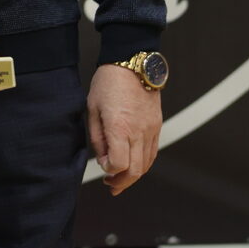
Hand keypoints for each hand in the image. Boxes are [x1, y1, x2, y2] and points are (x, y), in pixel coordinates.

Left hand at [86, 63, 161, 194]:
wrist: (132, 62)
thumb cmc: (109, 82)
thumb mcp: (92, 108)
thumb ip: (97, 137)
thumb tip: (103, 158)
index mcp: (119, 127)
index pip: (119, 164)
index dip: (109, 171)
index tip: (102, 165)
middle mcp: (138, 131)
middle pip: (135, 170)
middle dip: (122, 182)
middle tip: (111, 184)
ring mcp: (150, 130)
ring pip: (146, 164)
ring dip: (134, 176)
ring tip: (121, 179)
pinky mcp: (157, 126)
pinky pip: (153, 152)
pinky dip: (144, 163)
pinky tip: (134, 164)